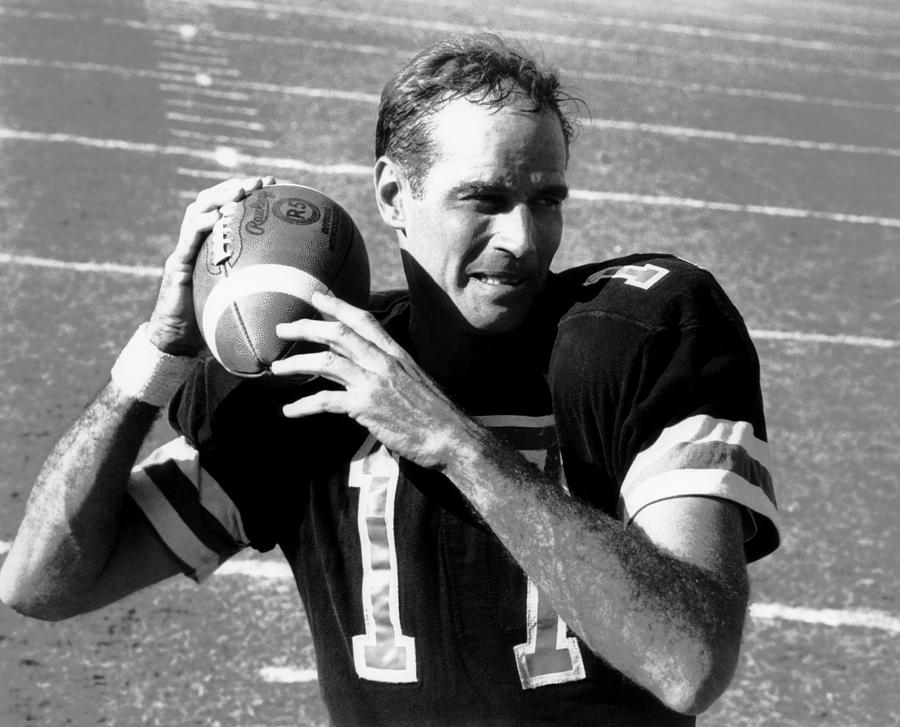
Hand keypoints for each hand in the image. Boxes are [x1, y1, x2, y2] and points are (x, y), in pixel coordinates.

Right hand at [147, 175, 277, 354]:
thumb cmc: (214, 322)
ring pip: (195, 214)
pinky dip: (200, 227)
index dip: (247, 194)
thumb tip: (308, 287)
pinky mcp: (177, 267)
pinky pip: (187, 242)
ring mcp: (185, 253)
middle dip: (233, 187)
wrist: (180, 342)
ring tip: (238, 191)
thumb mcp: (244, 298)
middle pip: (210, 203)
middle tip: (257, 182)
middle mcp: (198, 244)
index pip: (228, 211)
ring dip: (217, 199)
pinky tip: (215, 220)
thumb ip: (265, 286)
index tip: (273, 184)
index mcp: (213, 247)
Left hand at [271, 292, 470, 468]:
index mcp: (396, 354)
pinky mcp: (366, 407)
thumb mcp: (415, 381)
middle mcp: (383, 362)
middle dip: (306, 327)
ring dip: (296, 363)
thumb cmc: (435, 413)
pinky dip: (303, 405)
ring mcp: (374, 382)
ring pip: (326, 362)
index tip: (316, 297)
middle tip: (282, 328)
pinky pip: (326, 400)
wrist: (451, 435)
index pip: (363, 320)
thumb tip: (368, 372)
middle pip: (338, 333)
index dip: (337, 305)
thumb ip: (390, 372)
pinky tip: (289, 411)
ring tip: (276, 369)